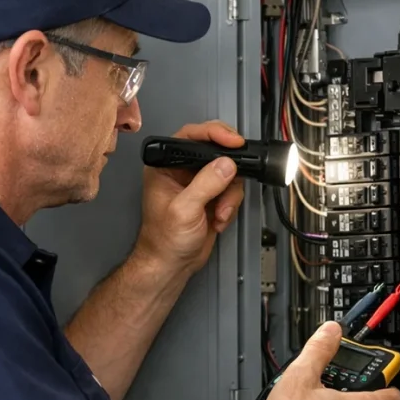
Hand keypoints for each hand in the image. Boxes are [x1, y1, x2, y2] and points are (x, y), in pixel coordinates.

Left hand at [135, 121, 245, 273]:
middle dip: (227, 171)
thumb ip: (206, 184)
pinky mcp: (212, 197)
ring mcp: (198, 184)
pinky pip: (232, 190)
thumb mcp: (184, 210)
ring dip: (229, 195)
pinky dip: (230, 206)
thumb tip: (226, 164)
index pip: (190, 136)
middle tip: (235, 177)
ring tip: (220, 214)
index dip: (214, 133)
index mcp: (165, 165)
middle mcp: (181, 170)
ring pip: (228, 173)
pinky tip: (218, 220)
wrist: (171, 266)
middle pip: (214, 152)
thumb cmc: (164, 240)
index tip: (234, 141)